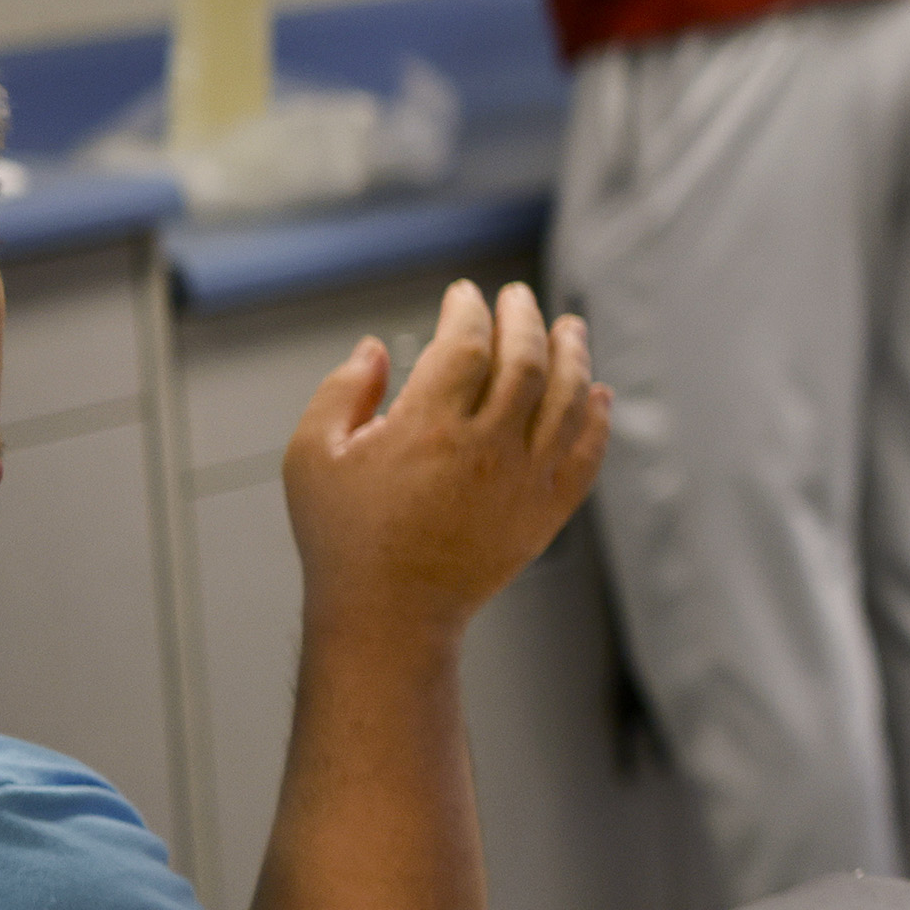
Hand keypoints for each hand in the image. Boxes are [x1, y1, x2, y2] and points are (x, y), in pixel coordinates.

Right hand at [281, 281, 607, 648]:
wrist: (389, 614)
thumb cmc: (344, 537)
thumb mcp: (312, 457)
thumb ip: (342, 392)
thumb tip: (378, 347)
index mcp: (428, 429)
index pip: (467, 345)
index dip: (470, 311)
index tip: (466, 295)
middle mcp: (487, 449)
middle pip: (526, 361)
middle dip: (525, 318)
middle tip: (518, 297)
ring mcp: (525, 481)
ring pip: (568, 399)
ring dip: (574, 355)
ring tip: (571, 326)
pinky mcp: (547, 512)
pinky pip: (588, 454)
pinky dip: (597, 418)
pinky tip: (596, 393)